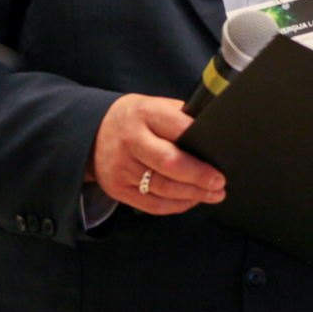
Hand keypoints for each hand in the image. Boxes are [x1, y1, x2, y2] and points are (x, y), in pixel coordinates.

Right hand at [89, 94, 225, 215]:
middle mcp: (131, 140)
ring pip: (163, 188)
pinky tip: (191, 200)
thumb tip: (213, 136)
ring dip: (193, 195)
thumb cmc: (136, 119)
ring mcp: (122, 167)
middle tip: (220, 183)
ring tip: (213, 194)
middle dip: (199, 176)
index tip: (220, 158)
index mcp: (144, 113)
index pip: (178, 128)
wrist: (92, 133)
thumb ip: (179, 117)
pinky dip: (176, 205)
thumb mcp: (154, 105)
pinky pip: (152, 204)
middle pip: (170, 164)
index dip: (201, 144)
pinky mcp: (118, 188)